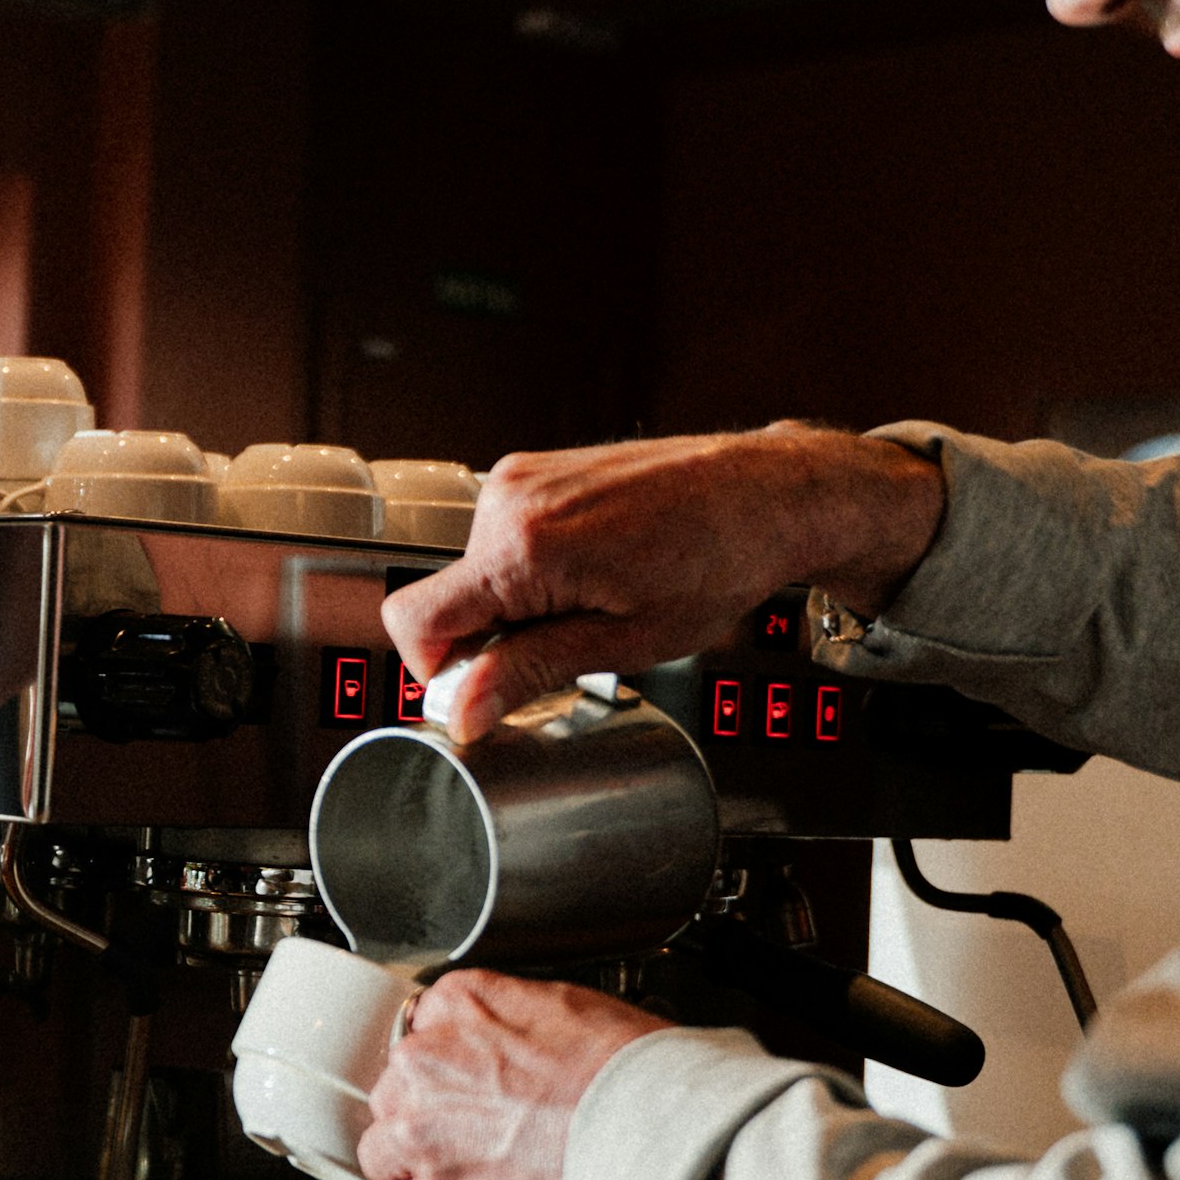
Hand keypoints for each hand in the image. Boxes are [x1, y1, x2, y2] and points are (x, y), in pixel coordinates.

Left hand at [358, 971, 662, 1179]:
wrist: (658, 1143)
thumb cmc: (632, 1077)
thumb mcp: (568, 1007)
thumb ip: (504, 1020)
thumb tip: (495, 1039)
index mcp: (458, 1006)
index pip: (418, 1034)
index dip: (445, 1070)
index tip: (465, 1088)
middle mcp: (424, 1064)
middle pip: (395, 1093)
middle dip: (429, 1114)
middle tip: (483, 1133)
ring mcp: (423, 1134)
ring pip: (387, 1151)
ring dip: (426, 1162)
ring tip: (486, 1171)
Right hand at [384, 426, 943, 741]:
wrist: (765, 493)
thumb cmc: (718, 559)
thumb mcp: (627, 643)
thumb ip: (530, 672)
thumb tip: (463, 710)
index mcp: (524, 547)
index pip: (414, 619)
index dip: (435, 670)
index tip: (483, 687)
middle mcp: (508, 500)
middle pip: (449, 599)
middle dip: (494, 636)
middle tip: (575, 640)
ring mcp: (518, 476)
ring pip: (474, 572)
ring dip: (518, 602)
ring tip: (596, 598)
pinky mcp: (533, 469)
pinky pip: (500, 539)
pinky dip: (532, 569)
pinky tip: (595, 570)